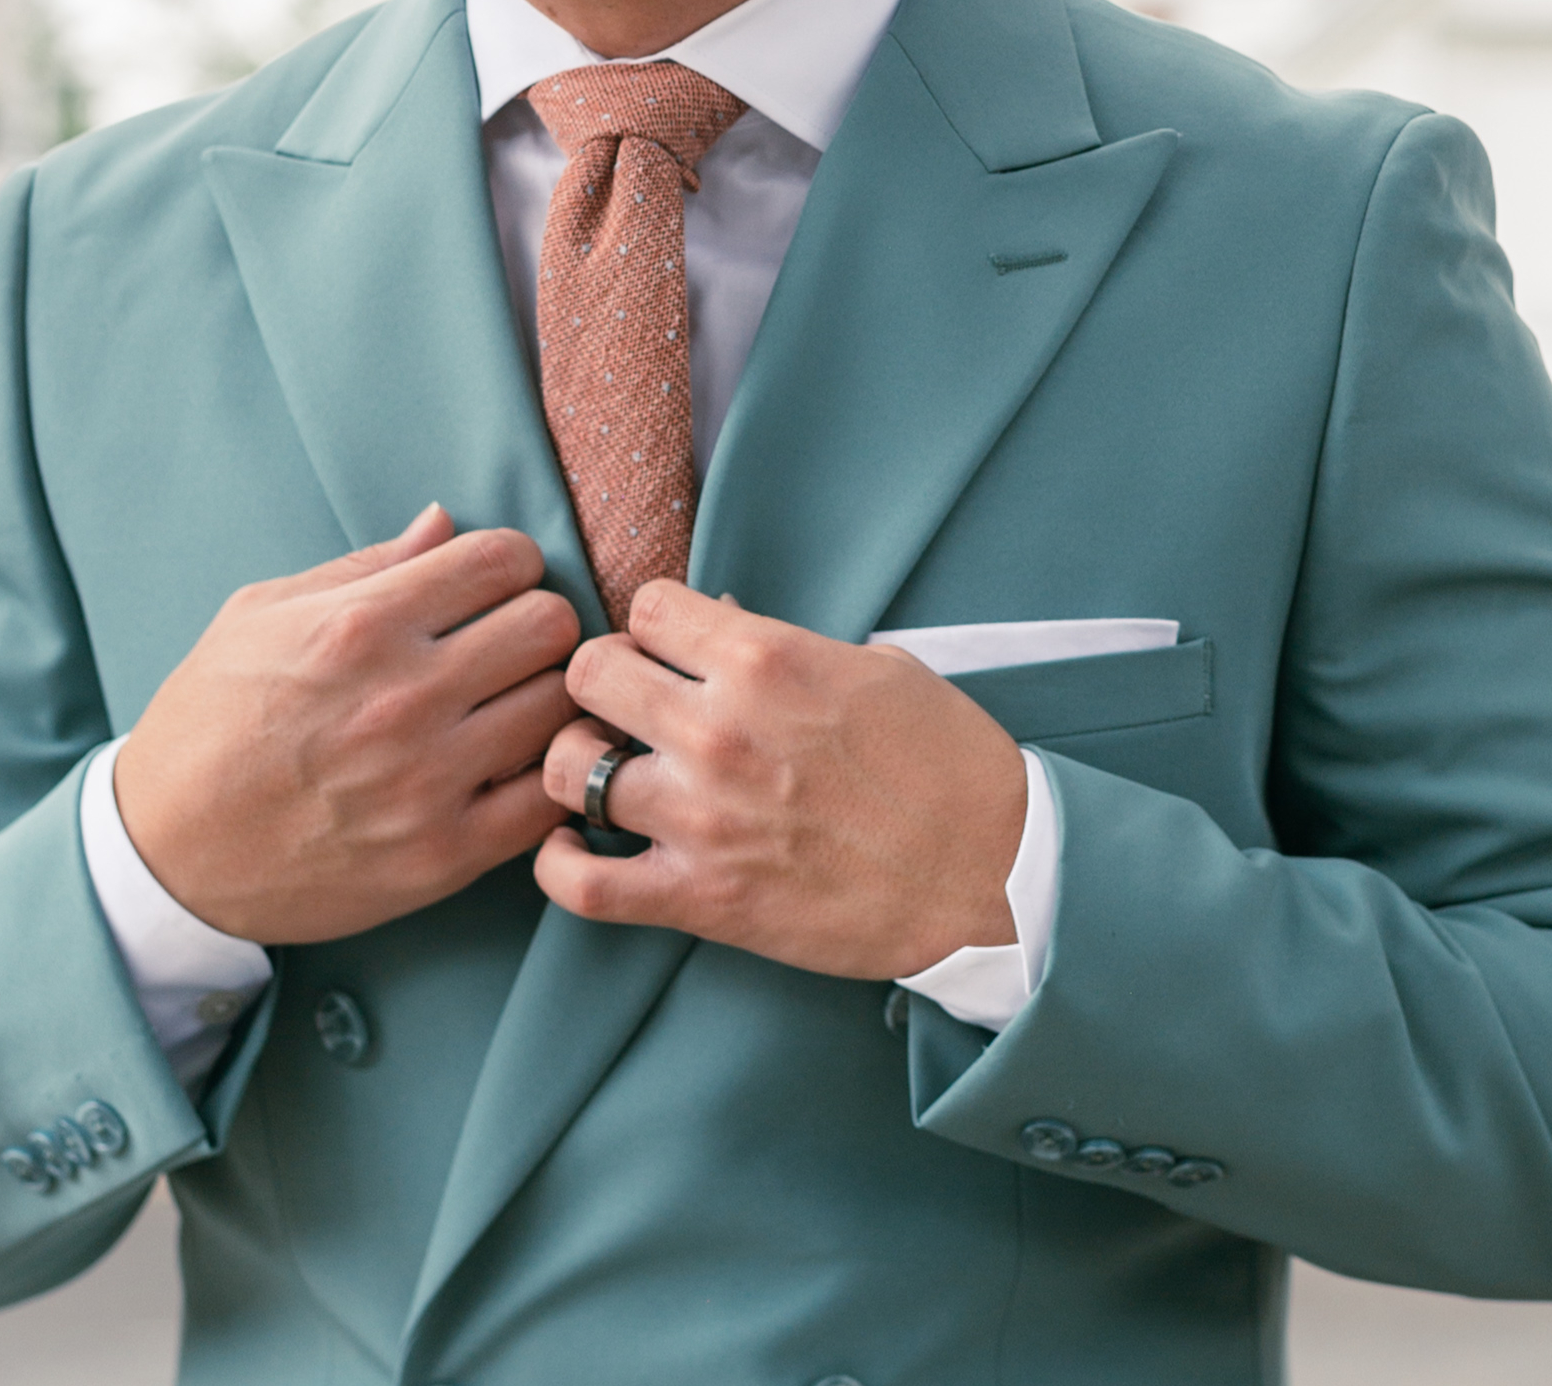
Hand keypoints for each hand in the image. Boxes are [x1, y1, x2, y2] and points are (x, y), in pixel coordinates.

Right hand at [115, 505, 580, 944]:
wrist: (167, 856)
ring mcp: (428, 782)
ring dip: (547, 700)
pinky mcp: (443, 855)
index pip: (504, 558)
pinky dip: (546, 777)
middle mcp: (402, 698)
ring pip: (561, 708)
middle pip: (551, 627)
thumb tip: (445, 522)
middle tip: (510, 647)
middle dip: (539, 624)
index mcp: (359, 626)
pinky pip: (550, 799)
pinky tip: (515, 769)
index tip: (493, 588)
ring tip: (513, 707)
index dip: (511, 563)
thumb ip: (364, 568)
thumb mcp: (258, 617)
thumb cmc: (209, 722)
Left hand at [536, 581, 1026, 978]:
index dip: (655, 629)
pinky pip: (581, 884)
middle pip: (588, 673)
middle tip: (629, 709)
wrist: (991, 879)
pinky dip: (560, 865)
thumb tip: (711, 626)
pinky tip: (574, 847)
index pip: (647, 607)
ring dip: (578, 766)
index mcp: (767, 660)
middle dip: (603, 683)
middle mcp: (719, 730)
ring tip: (607, 773)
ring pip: (565, 768)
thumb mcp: (878, 669)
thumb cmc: (949, 767)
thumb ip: (782, 644)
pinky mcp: (699, 898)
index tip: (672, 654)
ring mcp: (700, 818)